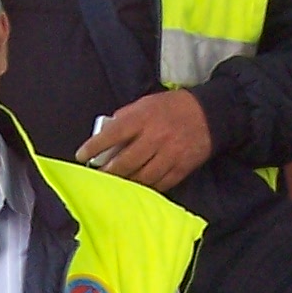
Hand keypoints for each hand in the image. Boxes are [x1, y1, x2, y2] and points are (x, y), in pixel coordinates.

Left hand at [77, 89, 213, 191]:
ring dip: (125, 183)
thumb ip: (125, 118)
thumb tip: (105, 134)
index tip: (82, 155)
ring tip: (114, 186)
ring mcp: (169, 155)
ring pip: (141, 177)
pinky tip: (136, 189)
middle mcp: (155, 137)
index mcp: (143, 118)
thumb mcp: (145, 103)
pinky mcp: (180, 168)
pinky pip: (159, 184)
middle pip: (125, 162)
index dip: (94, 147)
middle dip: (107, 172)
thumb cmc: (172, 108)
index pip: (112, 134)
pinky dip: (146, 188)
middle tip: (97, 177)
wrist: (209, 114)